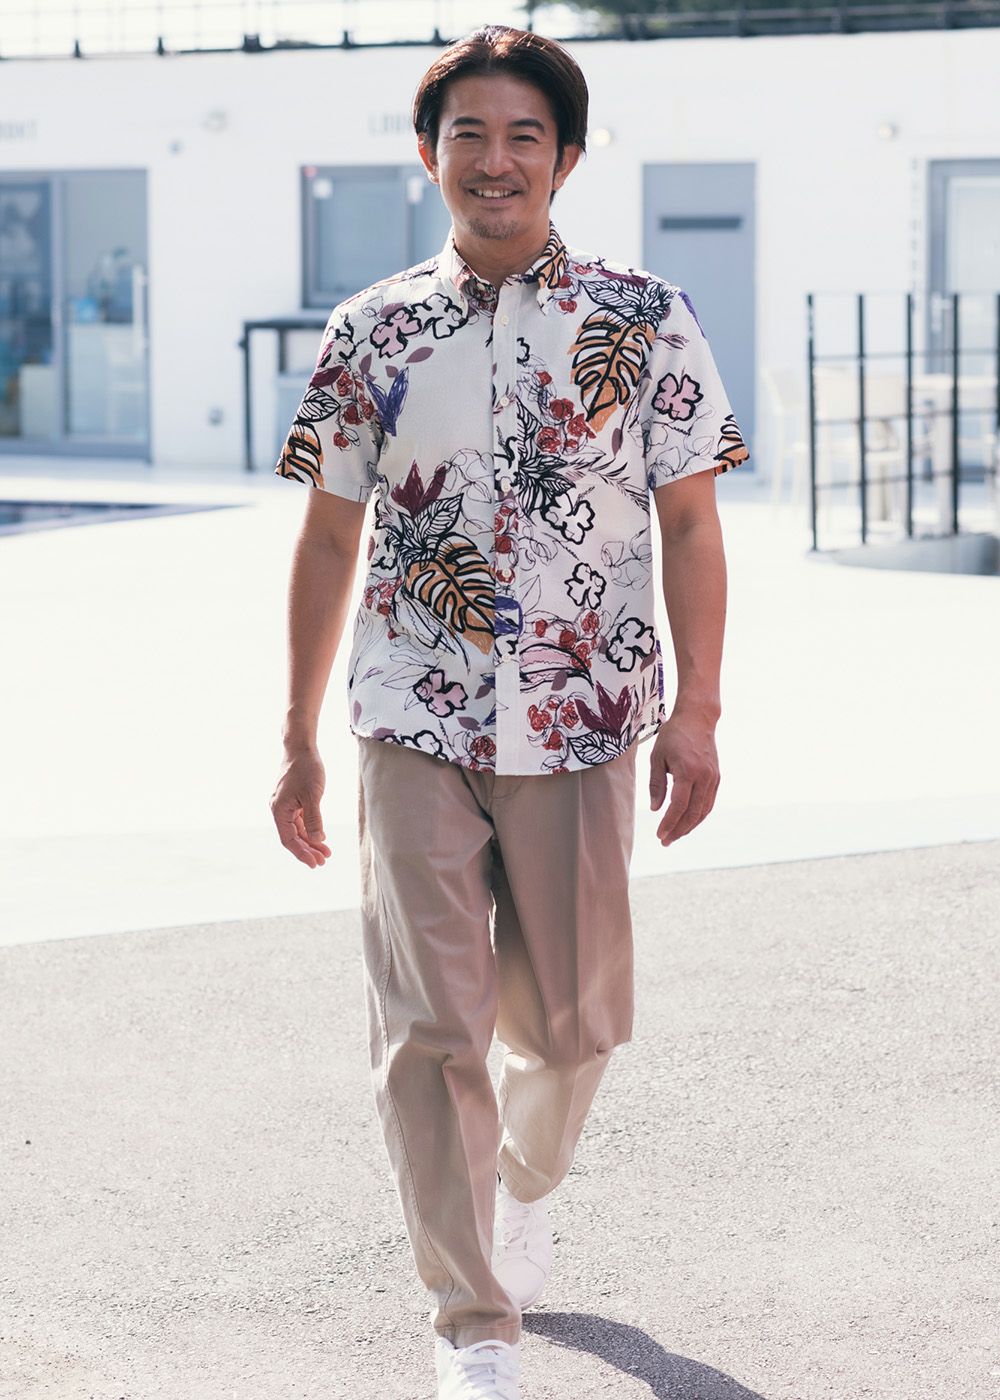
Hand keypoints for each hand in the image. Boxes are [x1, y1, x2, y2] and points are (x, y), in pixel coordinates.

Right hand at [270, 747, 332, 867]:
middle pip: (292, 837)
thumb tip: (318, 839)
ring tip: (326, 852)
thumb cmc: (306, 769)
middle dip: (308, 850)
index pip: (289, 839)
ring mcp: (286, 806)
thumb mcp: (313, 795)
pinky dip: (310, 829)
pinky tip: (321, 837)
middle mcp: (279, 810)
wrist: (301, 748)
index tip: (315, 863)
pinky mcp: (293, 801)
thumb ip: (314, 819)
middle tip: (324, 861)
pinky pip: (300, 821)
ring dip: (311, 841)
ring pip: (297, 830)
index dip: (301, 853)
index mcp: (279, 810)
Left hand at [648, 713, 719, 846]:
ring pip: (703, 811)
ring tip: (675, 835)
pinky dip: (698, 815)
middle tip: (665, 841)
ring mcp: (713, 778)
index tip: (660, 835)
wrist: (697, 719)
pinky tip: (687, 822)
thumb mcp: (657, 757)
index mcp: (687, 771)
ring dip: (689, 826)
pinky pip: (708, 802)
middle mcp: (704, 777)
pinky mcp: (716, 777)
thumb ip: (657, 784)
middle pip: (693, 813)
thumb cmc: (673, 735)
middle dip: (679, 830)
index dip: (669, 823)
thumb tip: (656, 809)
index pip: (678, 806)